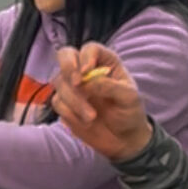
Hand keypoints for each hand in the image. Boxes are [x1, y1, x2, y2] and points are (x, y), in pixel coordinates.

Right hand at [51, 44, 152, 161]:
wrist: (123, 139)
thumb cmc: (130, 113)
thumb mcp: (129, 97)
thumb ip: (109, 86)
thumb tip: (86, 81)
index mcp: (105, 62)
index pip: (90, 49)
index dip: (86, 57)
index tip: (86, 71)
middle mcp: (86, 71)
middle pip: (65, 55)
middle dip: (67, 68)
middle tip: (76, 84)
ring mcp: (73, 87)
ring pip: (59, 82)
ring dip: (74, 100)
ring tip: (91, 117)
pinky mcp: (65, 104)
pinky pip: (57, 102)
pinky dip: (70, 113)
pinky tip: (85, 122)